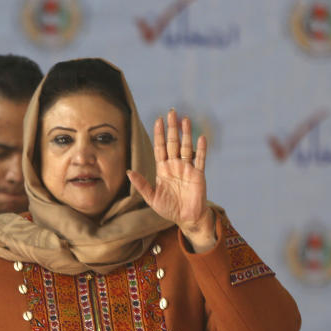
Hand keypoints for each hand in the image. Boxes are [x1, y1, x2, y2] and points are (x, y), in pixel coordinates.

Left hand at [128, 109, 215, 251]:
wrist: (186, 218)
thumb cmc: (169, 208)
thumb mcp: (151, 197)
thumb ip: (141, 184)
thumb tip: (129, 172)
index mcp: (163, 169)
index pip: (160, 147)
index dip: (159, 134)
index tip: (158, 120)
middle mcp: (175, 165)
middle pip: (173, 142)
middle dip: (172, 128)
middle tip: (171, 112)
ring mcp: (187, 168)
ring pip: (186, 147)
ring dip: (186, 133)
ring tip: (186, 119)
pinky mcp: (198, 175)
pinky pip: (200, 159)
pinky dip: (200, 149)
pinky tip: (201, 137)